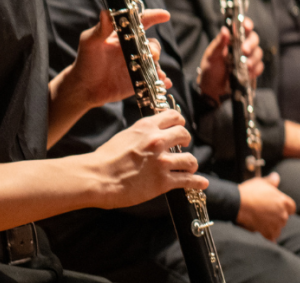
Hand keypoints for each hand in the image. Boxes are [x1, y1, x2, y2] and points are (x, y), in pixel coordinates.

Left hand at [67, 9, 169, 109]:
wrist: (84, 87)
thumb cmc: (85, 60)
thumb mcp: (90, 42)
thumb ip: (100, 29)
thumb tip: (106, 12)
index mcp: (123, 36)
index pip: (140, 22)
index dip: (153, 16)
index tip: (165, 15)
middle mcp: (132, 49)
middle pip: (151, 44)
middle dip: (155, 48)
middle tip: (152, 54)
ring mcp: (137, 65)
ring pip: (154, 62)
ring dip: (159, 67)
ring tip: (159, 74)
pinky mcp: (138, 81)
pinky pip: (154, 80)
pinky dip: (162, 81)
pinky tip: (164, 83)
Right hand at [89, 112, 206, 208]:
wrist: (97, 177)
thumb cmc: (105, 159)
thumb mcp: (124, 136)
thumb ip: (140, 134)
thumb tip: (149, 135)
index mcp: (146, 127)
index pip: (172, 116)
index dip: (178, 122)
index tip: (179, 127)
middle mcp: (157, 141)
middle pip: (184, 135)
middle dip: (186, 141)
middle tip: (183, 146)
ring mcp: (161, 162)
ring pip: (190, 159)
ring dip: (191, 164)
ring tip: (189, 167)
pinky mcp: (163, 182)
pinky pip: (188, 180)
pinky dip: (197, 182)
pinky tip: (202, 183)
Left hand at [196, 20, 262, 103]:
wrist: (212, 90)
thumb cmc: (210, 70)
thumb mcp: (211, 56)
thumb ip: (218, 43)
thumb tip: (225, 30)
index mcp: (232, 40)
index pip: (242, 28)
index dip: (246, 24)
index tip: (246, 26)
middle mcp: (242, 46)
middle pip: (254, 39)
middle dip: (251, 44)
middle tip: (244, 50)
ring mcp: (248, 58)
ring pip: (258, 53)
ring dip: (253, 58)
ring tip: (245, 65)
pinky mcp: (252, 70)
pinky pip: (259, 67)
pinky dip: (255, 69)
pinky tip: (248, 73)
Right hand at [236, 171, 294, 240]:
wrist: (238, 203)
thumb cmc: (249, 192)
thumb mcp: (261, 182)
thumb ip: (271, 181)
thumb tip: (276, 177)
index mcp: (283, 201)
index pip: (291, 208)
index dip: (285, 208)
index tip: (277, 208)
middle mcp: (282, 214)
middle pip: (284, 219)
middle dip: (276, 218)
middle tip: (265, 215)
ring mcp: (276, 225)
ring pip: (278, 229)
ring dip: (272, 227)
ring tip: (261, 223)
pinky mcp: (268, 233)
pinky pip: (271, 238)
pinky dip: (267, 236)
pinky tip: (261, 232)